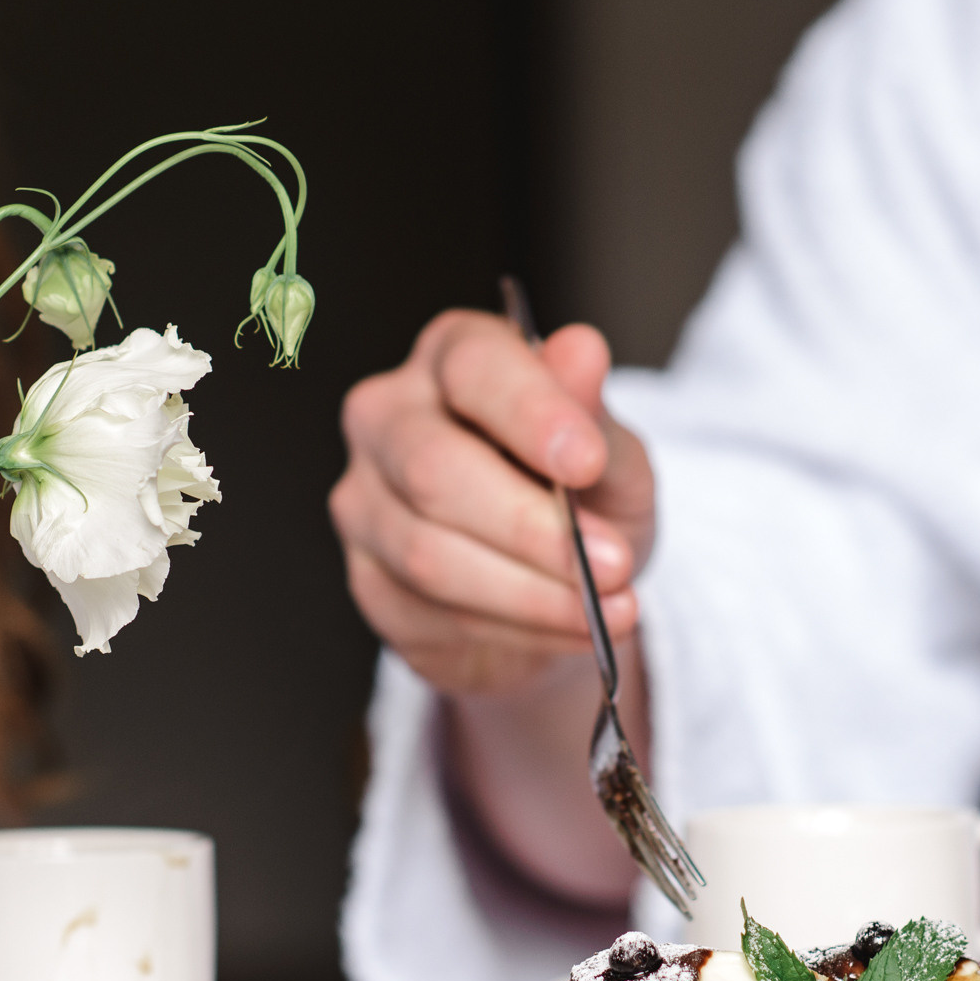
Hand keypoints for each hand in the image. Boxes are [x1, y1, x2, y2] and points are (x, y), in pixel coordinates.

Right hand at [332, 309, 655, 696]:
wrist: (563, 577)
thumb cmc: (584, 493)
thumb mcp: (612, 453)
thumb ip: (593, 413)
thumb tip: (582, 349)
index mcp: (452, 356)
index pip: (474, 368)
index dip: (531, 414)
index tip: (587, 462)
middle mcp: (388, 417)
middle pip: (433, 469)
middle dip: (531, 527)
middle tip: (615, 564)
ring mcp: (365, 500)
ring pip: (429, 555)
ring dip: (532, 594)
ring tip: (608, 609)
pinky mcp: (368, 580)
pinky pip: (431, 615)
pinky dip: (515, 631)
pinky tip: (570, 632)